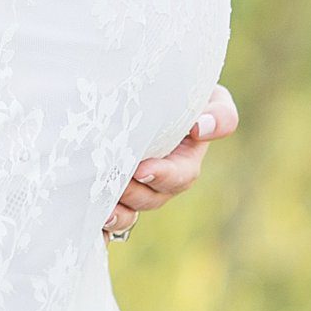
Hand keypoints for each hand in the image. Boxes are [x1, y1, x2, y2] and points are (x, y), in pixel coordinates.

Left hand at [102, 86, 237, 241]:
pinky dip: (103, 219)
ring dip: (118, 213)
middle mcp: (162, 179)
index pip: (181, 175)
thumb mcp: (211, 100)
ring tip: (101, 206)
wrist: (150, 91)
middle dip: (134, 193)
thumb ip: (219, 114)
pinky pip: (111, 213)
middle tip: (115, 181)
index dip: (163, 176)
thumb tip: (200, 128)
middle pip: (153, 197)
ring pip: (131, 210)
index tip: (143, 170)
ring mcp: (137, 186)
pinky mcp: (113, 188)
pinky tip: (91, 215)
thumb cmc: (184, 94)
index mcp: (185, 161)